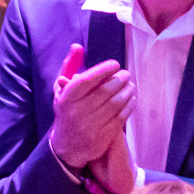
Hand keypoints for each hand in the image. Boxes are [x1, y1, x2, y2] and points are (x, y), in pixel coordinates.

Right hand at [44, 43, 133, 168]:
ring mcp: (91, 125)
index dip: (104, 69)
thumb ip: (69, 67)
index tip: (115, 64)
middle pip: (106, 90)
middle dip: (120, 79)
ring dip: (127, 91)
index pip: (88, 79)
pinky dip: (129, 105)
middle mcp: (78, 112)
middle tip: (126, 74)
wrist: (67, 146)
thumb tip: (77, 46)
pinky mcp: (103, 136)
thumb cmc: (67, 111)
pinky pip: (121, 116)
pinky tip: (131, 98)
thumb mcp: (62, 90)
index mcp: (67, 98)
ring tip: (130, 85)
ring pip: (116, 103)